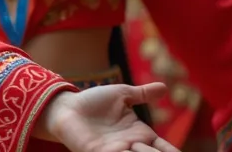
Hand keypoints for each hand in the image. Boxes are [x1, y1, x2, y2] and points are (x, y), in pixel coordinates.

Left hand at [43, 83, 180, 151]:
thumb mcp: (121, 95)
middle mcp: (131, 147)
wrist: (66, 107)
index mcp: (140, 134)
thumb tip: (165, 86)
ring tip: (137, 147)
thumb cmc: (93, 102)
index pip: (164, 149)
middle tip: (144, 144)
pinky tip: (128, 150)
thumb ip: (142, 94)